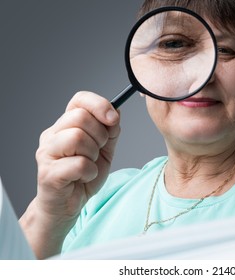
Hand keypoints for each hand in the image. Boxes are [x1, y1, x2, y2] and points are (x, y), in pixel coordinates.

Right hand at [20, 91, 119, 257]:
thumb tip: (115, 111)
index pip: (79, 99)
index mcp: (65, 125)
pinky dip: (90, 172)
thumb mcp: (104, 150)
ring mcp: (47, 153)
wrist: (68, 205)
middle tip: (98, 151)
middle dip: (99, 135)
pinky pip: (79, 164)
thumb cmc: (84, 175)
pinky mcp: (48, 173)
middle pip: (80, 117)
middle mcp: (52, 135)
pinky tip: (85, 177)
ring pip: (77, 137)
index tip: (113, 119)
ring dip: (93, 154)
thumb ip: (110, 131)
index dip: (99, 104)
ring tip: (90, 165)